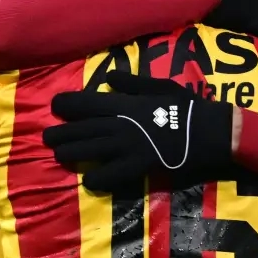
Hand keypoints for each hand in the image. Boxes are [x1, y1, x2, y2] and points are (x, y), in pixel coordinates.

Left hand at [43, 71, 233, 192]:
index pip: (87, 102)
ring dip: (71, 153)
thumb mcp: (159, 86)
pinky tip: (88, 180)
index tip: (55, 105)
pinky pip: (112, 174)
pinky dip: (98, 178)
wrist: (210, 131)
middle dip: (62, 133)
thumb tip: (109, 78)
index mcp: (125, 103)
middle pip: (83, 129)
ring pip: (90, 151)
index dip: (68, 104)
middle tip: (47, 136)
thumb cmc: (187, 106)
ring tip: (59, 155)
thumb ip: (132, 83)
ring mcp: (128, 147)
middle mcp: (121, 125)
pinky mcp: (139, 166)